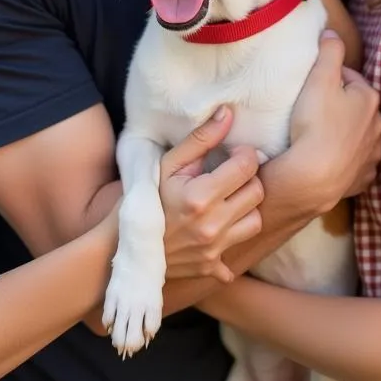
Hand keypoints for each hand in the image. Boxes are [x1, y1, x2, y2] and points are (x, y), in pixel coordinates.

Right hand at [159, 107, 263, 282]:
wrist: (124, 244)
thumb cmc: (146, 198)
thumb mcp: (168, 164)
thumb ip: (201, 138)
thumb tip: (228, 113)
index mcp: (200, 196)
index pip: (246, 166)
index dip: (244, 154)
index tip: (233, 154)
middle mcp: (212, 225)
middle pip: (257, 193)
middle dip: (248, 178)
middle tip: (231, 174)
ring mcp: (213, 249)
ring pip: (256, 221)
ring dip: (246, 207)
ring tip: (228, 199)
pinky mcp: (212, 267)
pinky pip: (240, 253)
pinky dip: (233, 240)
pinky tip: (219, 232)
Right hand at [289, 30, 380, 204]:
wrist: (315, 175)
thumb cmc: (316, 123)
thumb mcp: (320, 78)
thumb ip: (329, 52)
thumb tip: (332, 32)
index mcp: (370, 98)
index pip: (350, 78)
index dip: (330, 79)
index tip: (313, 85)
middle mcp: (378, 125)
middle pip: (358, 107)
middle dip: (342, 105)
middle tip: (315, 108)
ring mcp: (372, 154)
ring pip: (360, 135)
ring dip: (346, 132)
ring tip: (323, 134)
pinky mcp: (364, 178)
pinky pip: (357, 162)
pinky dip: (347, 158)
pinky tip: (331, 158)